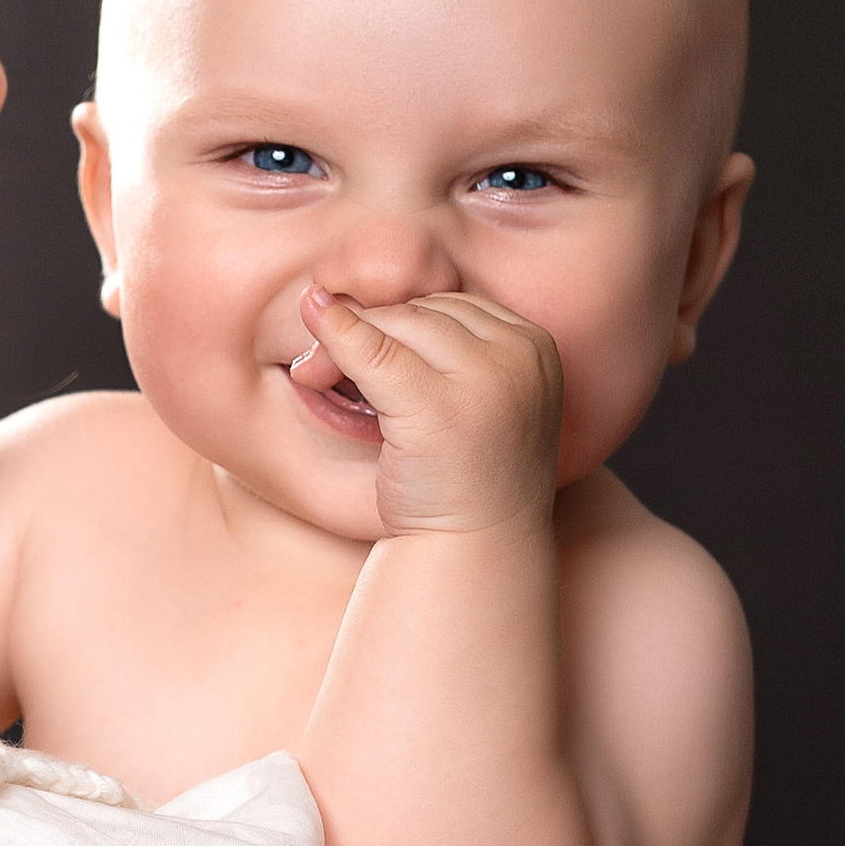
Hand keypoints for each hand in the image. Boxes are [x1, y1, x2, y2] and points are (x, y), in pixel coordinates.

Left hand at [292, 282, 562, 539]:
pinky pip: (372, 354)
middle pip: (424, 310)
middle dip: (365, 329)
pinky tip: (307, 364)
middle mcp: (522, 355)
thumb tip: (340, 293)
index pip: (453, 306)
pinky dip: (334, 346)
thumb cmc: (463, 480)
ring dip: (345, 343)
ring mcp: (486, 379)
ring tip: (311, 376)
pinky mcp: (440, 407)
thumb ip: (437, 350)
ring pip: (396, 325)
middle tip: (314, 365)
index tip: (359, 354)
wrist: (473, 551)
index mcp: (537, 346)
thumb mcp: (468, 402)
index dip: (397, 324)